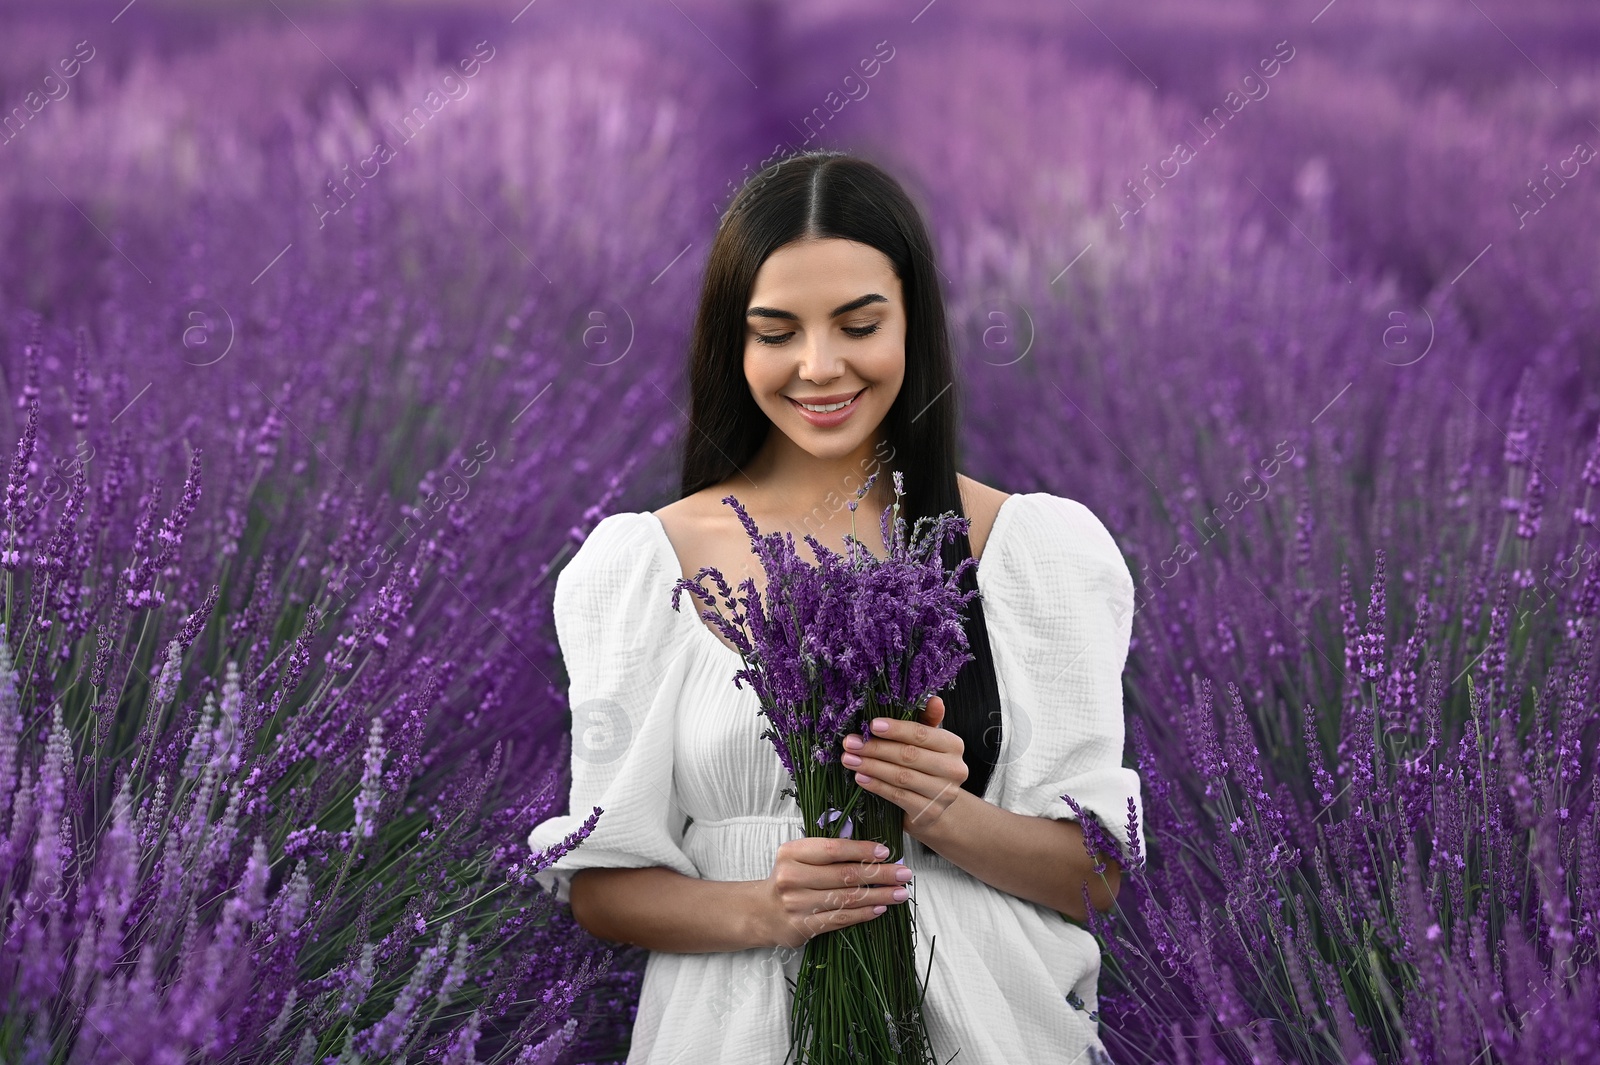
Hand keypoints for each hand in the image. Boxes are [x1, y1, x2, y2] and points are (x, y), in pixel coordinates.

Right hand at [758, 837, 914, 949]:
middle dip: (879, 874)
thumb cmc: (790, 878)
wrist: (762, 911)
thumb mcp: (800, 856)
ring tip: (899, 893)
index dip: (861, 850)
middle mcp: (791, 878)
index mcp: (791, 853)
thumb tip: (873, 852)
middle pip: (844, 875)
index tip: (885, 852)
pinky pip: (840, 919)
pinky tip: (880, 908)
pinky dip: (863, 914)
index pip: (833, 849)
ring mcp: (796, 904)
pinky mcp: (803, 927)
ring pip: (846, 899)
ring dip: (878, 896)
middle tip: (904, 873)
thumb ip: (828, 852)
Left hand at [840, 695, 968, 840]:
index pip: (922, 734)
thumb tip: (933, 699)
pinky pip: (898, 796)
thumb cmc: (926, 765)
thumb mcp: (927, 741)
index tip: (872, 725)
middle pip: (909, 755)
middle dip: (876, 748)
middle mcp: (953, 769)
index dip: (896, 729)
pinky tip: (861, 778)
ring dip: (871, 766)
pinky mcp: (930, 812)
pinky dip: (877, 786)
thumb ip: (926, 720)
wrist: (935, 806)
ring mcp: (944, 793)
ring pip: (901, 776)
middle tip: (851, 743)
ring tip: (850, 759)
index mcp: (953, 745)